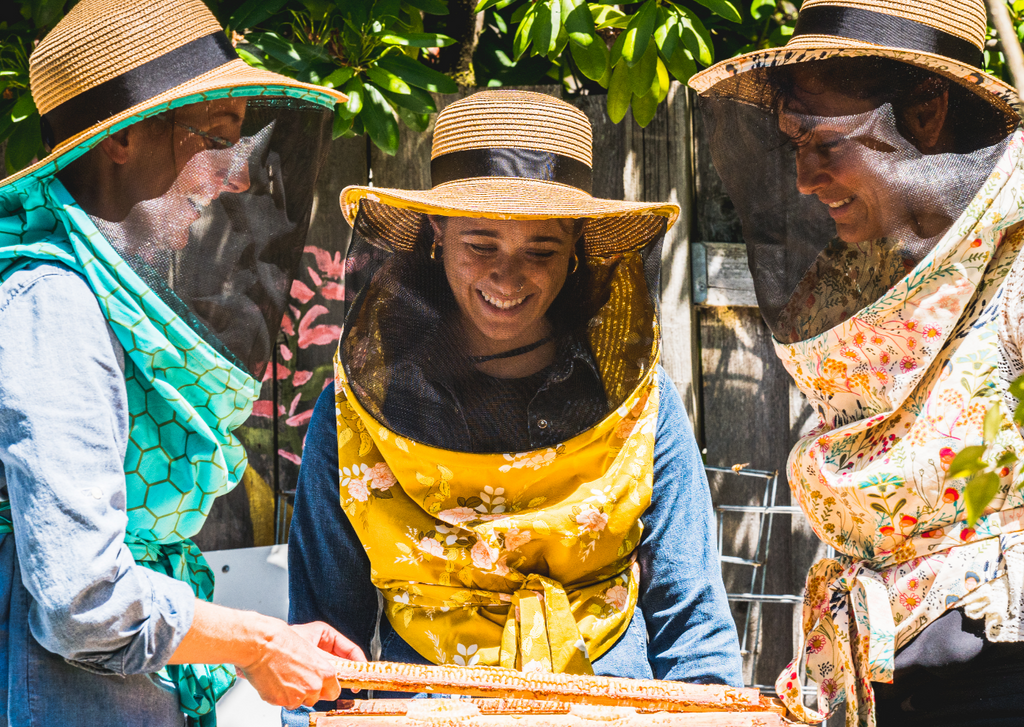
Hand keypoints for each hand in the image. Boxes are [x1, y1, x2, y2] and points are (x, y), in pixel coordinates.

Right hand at [239, 617, 366, 708]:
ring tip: (285, 674)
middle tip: (299, 676)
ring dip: (294, 693)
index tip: (323, 684)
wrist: (260, 644)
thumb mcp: (314, 646)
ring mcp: (296, 696)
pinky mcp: (280, 701)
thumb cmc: (284, 640)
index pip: (335, 692)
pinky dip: (280, 694)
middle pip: (316, 698)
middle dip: (310, 691)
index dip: (327, 687)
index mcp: (325, 673)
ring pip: (299, 701)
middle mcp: (313, 687)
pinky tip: (276, 679)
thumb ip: (326, 662)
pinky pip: (283, 702)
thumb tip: (331, 675)